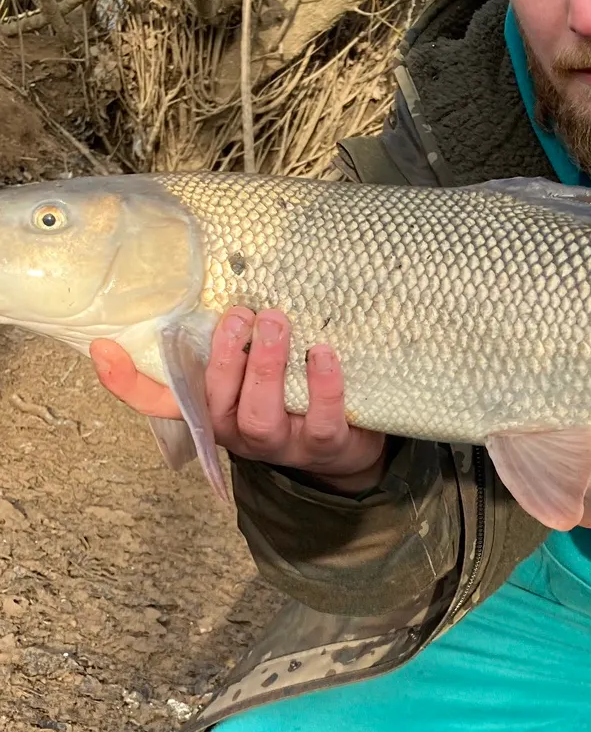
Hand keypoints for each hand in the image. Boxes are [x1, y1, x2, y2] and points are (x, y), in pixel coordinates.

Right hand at [90, 307, 387, 494]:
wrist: (345, 447)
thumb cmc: (292, 396)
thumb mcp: (256, 372)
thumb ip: (235, 344)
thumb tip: (220, 285)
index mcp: (212, 411)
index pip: (159, 402)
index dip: (126, 382)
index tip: (103, 347)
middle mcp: (236, 432)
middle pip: (214, 401)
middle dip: (225, 355)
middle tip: (241, 313)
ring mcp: (280, 443)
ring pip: (260, 414)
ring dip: (266, 365)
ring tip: (276, 322)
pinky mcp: (324, 444)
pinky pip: (320, 418)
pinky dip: (322, 385)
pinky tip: (322, 352)